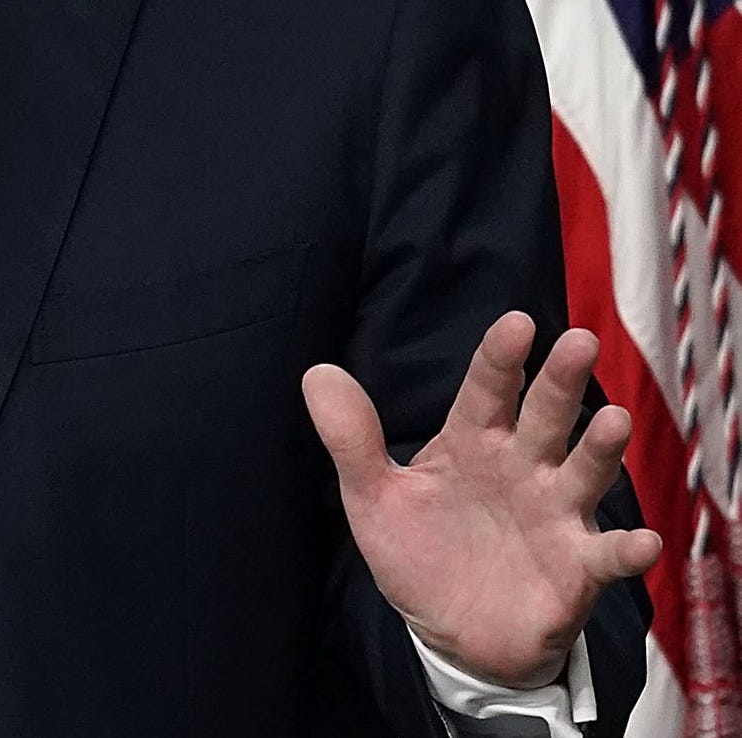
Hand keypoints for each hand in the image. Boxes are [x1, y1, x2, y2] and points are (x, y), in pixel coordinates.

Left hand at [303, 310, 661, 688]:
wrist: (452, 634)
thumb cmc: (419, 552)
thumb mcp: (373, 498)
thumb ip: (351, 439)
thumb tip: (316, 373)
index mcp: (472, 442)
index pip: (486, 390)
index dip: (500, 357)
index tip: (515, 323)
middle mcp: (522, 468)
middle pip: (545, 416)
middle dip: (562, 380)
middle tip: (578, 341)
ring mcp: (555, 515)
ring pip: (583, 472)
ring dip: (600, 449)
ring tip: (614, 421)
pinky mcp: (577, 569)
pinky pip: (606, 556)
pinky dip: (626, 550)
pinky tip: (641, 542)